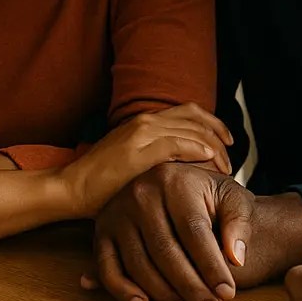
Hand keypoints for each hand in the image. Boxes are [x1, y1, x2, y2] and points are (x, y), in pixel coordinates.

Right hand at [58, 104, 232, 218]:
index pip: (189, 112)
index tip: (228, 142)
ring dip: (214, 146)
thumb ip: (155, 159)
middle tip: (231, 159)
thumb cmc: (100, 185)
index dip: (213, 124)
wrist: (70, 188)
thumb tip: (181, 169)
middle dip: (219, 137)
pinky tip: (208, 161)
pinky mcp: (137, 149)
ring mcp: (141, 132)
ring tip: (225, 167)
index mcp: (144, 122)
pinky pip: (177, 143)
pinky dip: (197, 149)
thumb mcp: (133, 165)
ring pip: (191, 128)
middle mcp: (145, 121)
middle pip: (196, 118)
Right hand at [80, 167, 301, 300]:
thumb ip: (239, 224)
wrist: (178, 185)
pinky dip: (122, 290)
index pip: (194, 231)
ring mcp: (117, 212)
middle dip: (189, 286)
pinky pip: (107, 267)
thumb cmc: (208, 197)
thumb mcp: (231, 198)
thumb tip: (236, 259)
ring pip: (138, 262)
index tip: (227, 293)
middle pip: (165, 250)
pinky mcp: (102, 231)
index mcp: (174, 180)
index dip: (211, 266)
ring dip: (162, 293)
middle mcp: (141, 193)